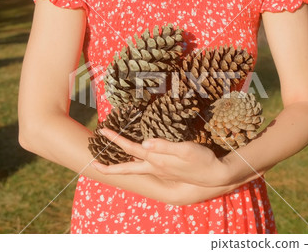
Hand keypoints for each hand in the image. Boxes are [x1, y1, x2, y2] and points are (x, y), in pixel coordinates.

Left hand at [91, 128, 231, 186]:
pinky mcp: (167, 170)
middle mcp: (155, 167)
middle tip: (93, 164)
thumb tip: (143, 143)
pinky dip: (136, 163)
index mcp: (156, 161)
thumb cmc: (201, 161)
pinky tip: (138, 158)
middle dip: (109, 167)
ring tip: (109, 162)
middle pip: (127, 168)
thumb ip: (164, 147)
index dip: (116, 141)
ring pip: (135, 168)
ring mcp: (160, 170)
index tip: (102, 132)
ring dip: (120, 166)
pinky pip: (145, 167)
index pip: (131, 149)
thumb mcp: (184, 150)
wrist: (214, 175)